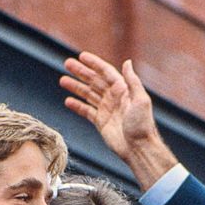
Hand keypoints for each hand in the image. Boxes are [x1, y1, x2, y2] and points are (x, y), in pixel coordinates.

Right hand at [60, 52, 176, 189]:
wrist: (138, 148)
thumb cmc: (142, 125)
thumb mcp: (141, 100)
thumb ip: (133, 81)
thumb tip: (127, 62)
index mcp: (123, 90)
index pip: (106, 72)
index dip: (94, 64)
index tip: (81, 56)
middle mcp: (114, 97)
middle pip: (94, 81)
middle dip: (81, 72)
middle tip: (66, 64)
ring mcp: (106, 109)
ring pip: (88, 94)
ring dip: (76, 87)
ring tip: (62, 80)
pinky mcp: (101, 122)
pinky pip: (86, 111)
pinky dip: (77, 106)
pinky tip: (68, 101)